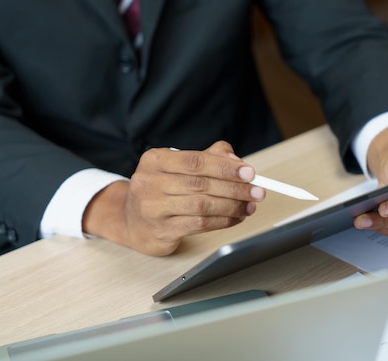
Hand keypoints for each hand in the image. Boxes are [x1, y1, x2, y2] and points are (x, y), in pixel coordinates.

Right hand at [82, 141, 264, 255]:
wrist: (130, 220)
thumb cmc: (160, 189)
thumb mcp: (177, 166)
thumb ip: (208, 157)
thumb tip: (237, 160)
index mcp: (154, 160)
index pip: (195, 161)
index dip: (225, 167)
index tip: (249, 172)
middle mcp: (149, 183)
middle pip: (201, 184)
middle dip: (235, 188)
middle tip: (257, 191)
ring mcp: (153, 208)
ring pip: (202, 206)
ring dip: (232, 206)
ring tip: (249, 206)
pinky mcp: (161, 230)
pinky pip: (199, 225)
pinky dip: (223, 221)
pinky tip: (235, 218)